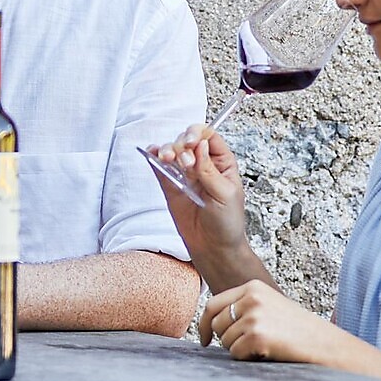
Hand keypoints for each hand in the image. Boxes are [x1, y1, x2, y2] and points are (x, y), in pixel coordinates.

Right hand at [146, 125, 248, 268]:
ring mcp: (185, 175)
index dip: (198, 134)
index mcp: (222, 163)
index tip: (190, 142)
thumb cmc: (227, 223)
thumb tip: (200, 145)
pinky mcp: (171, 185)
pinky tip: (152, 155)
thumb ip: (209, 170)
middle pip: (188, 140)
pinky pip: (160, 167)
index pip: (209, 137)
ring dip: (167, 150)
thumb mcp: (225, 194)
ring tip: (166, 159)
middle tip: (184, 162)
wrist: (213, 247)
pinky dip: (153, 158)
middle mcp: (203, 165)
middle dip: (182, 145)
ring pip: (172, 151)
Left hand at [198, 279, 343, 364]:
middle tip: (251, 346)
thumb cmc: (300, 331)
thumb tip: (211, 321)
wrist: (328, 345)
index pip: (213, 304)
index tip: (204, 339)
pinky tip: (268, 353)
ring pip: (225, 341)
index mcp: (253, 287)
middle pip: (216, 325)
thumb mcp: (271, 306)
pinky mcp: (256, 336)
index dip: (203, 324)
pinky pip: (235, 354)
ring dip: (240, 350)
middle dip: (227, 339)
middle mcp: (251, 298)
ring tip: (266, 346)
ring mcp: (253, 316)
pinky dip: (248, 358)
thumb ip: (245, 307)